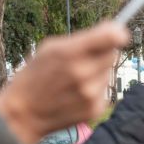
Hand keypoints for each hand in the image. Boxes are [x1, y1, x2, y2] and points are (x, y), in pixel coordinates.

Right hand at [0, 21, 129, 143]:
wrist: (24, 114)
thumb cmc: (36, 75)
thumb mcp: (50, 49)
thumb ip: (84, 38)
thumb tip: (117, 29)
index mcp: (68, 54)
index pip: (110, 38)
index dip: (117, 34)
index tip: (119, 34)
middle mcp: (82, 74)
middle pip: (113, 55)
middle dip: (103, 53)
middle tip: (85, 59)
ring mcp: (90, 94)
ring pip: (109, 73)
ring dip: (98, 73)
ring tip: (75, 80)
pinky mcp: (95, 109)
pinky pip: (105, 90)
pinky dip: (95, 90)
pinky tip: (76, 94)